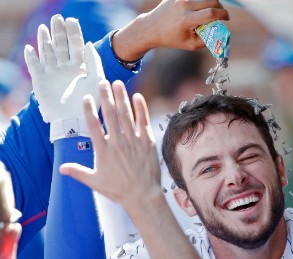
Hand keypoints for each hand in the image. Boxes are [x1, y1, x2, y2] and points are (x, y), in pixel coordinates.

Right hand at [24, 14, 104, 141]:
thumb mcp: (97, 79)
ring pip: (47, 52)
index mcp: (80, 67)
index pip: (76, 45)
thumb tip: (88, 43)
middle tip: (57, 18)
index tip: (72, 20)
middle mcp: (66, 68)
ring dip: (45, 40)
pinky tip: (30, 48)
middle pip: (61, 45)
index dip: (74, 32)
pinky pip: (34, 66)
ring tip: (44, 27)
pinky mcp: (41, 82)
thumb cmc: (89, 102)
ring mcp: (53, 74)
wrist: (75, 120)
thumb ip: (94, 61)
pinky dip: (31, 57)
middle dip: (59, 31)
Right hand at [61, 81, 197, 257]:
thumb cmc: (118, 190)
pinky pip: (143, 121)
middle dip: (106, 97)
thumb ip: (78, 172)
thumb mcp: (94, 182)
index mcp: (103, 150)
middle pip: (110, 115)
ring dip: (122, 97)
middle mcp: (117, 142)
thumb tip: (61, 168)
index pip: (93, 125)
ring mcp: (133, 141)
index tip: (87, 97)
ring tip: (118, 84)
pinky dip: (140, 108)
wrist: (142, 195)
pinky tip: (137, 96)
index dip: (89, 110)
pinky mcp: (147, 142)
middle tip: (102, 82)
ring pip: (126, 115)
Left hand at [112, 0, 229, 60]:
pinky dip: (201, 2)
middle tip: (220, 15)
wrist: (152, 28)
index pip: (211, 13)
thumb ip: (207, 40)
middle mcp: (184, 5)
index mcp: (186, 20)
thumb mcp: (190, 45)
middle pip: (211, 0)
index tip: (227, 19)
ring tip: (210, 12)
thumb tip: (221, 34)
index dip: (223, 15)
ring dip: (211, 3)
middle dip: (220, 8)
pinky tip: (199, 9)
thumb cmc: (172, 38)